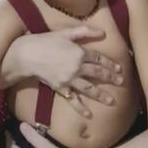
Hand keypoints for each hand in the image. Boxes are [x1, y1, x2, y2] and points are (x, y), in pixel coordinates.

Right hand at [3, 27, 123, 116]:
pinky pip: (73, 99)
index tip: (118, 68)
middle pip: (98, 73)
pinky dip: (81, 108)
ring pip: (89, 88)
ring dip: (101, 95)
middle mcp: (77, 67)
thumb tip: (102, 32)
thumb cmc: (45, 41)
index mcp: (79, 53)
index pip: (99, 58)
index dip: (110, 63)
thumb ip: (84, 32)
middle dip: (110, 78)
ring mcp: (69, 79)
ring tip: (112, 101)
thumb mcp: (65, 33)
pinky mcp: (61, 88)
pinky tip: (89, 115)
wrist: (27, 55)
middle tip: (121, 82)